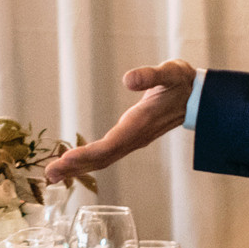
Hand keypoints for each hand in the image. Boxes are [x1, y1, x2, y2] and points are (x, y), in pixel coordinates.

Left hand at [45, 59, 197, 182]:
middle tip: (49, 174)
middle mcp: (135, 137)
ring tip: (53, 175)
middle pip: (103, 158)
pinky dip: (88, 161)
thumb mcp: (171, 72)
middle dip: (75, 167)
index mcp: (140, 124)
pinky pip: (107, 154)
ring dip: (78, 167)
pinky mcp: (131, 138)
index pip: (110, 145)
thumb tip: (128, 79)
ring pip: (104, 159)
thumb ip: (151, 75)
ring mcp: (133, 140)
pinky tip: (73, 164)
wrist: (199, 97)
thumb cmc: (182, 82)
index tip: (65, 160)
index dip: (86, 154)